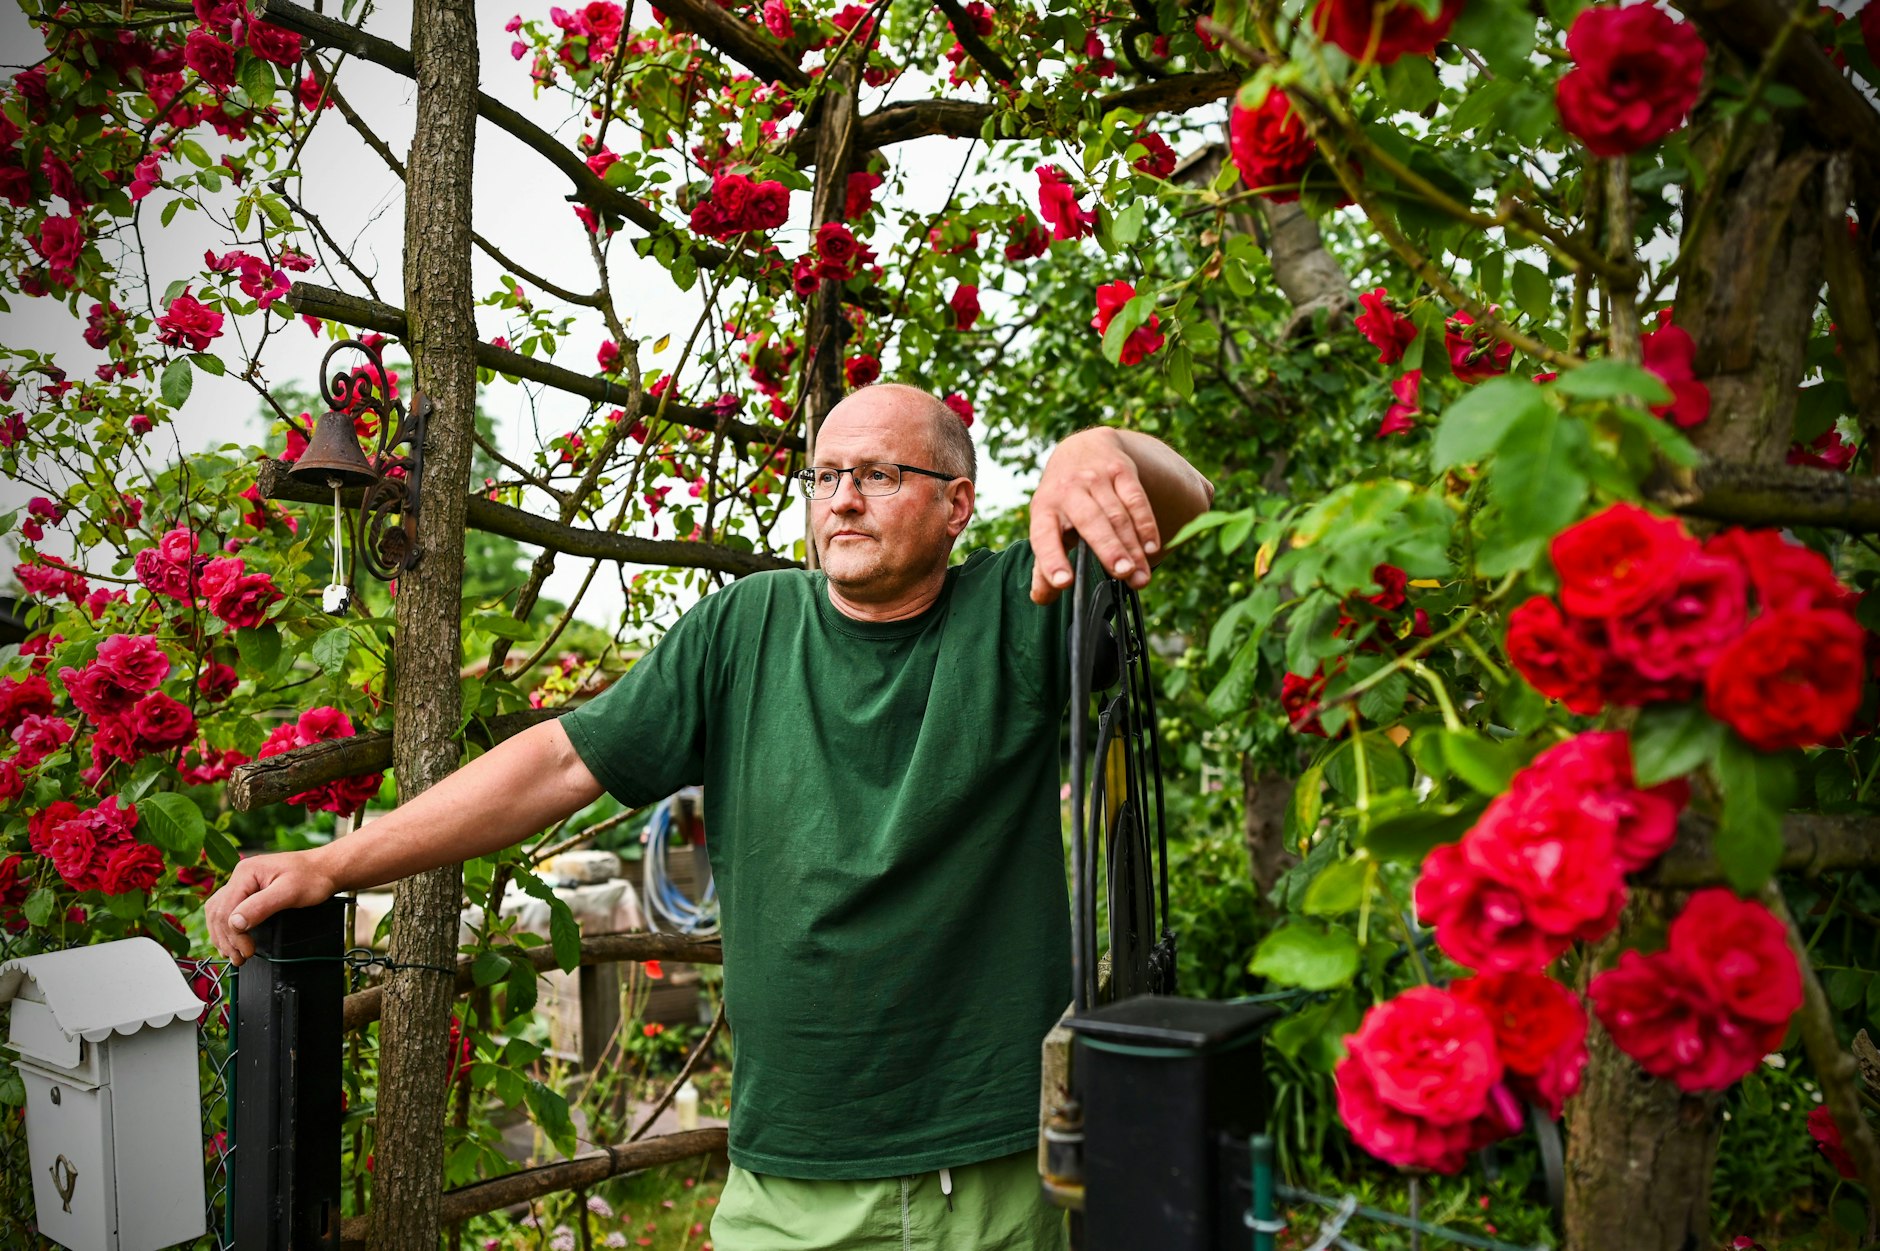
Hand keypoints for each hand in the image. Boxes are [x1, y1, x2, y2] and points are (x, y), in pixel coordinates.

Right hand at [204, 851, 340, 964]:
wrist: (325, 870)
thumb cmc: (313, 878)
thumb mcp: (290, 893)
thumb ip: (261, 906)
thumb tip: (235, 923)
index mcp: (246, 872)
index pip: (226, 908)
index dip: (233, 934)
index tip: (248, 951)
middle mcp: (240, 876)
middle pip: (218, 912)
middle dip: (227, 939)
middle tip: (240, 958)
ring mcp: (243, 883)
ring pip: (218, 912)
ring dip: (223, 935)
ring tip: (234, 955)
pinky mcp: (248, 891)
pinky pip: (227, 910)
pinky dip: (227, 928)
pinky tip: (232, 940)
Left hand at [1029, 429, 1159, 604]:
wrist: (1081, 447)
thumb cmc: (1062, 500)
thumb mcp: (1048, 525)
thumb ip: (1044, 563)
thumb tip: (1042, 599)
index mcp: (1044, 508)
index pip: (1044, 535)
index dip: (1052, 559)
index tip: (1063, 583)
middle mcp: (1068, 490)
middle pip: (1090, 522)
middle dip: (1108, 548)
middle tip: (1122, 574)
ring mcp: (1095, 478)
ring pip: (1117, 515)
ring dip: (1131, 546)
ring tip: (1140, 576)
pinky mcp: (1120, 470)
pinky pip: (1136, 499)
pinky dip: (1146, 525)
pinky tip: (1153, 548)